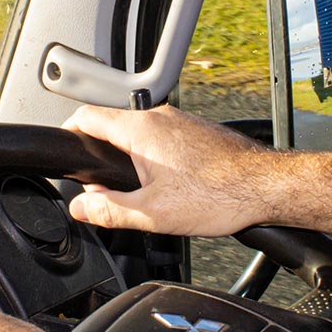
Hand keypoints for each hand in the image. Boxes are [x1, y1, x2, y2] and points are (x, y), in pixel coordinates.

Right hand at [62, 103, 331, 236]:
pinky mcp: (197, 130)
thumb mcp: (153, 214)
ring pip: (139, 133)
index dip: (68, 132)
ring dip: (130, 159)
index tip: (64, 148)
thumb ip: (110, 210)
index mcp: (140, 131)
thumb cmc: (220, 194)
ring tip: (141, 192)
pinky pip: (162, 138)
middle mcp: (159, 117)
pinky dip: (154, 157)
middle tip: (103, 191)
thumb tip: (80, 208)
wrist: (267, 186)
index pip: (87, 117)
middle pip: (113, 127)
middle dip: (102, 157)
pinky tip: (169, 185)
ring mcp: (180, 120)